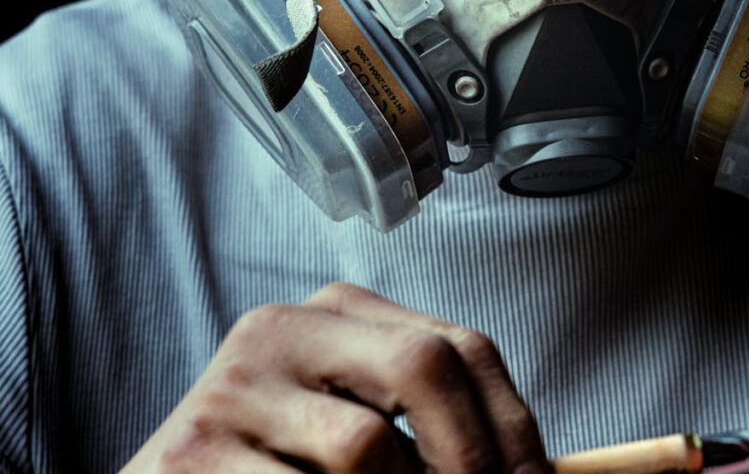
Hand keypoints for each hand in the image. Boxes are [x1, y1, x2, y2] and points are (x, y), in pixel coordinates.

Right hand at [122, 283, 548, 472]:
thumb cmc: (280, 467)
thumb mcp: (359, 425)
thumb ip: (429, 428)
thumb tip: (533, 473)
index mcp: (336, 314)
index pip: (463, 347)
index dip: (515, 427)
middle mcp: (283, 328)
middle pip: (424, 363)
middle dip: (474, 457)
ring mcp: (233, 386)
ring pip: (368, 445)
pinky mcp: (191, 453)